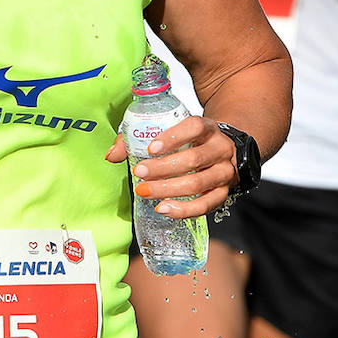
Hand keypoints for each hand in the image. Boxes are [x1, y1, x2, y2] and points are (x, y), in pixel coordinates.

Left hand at [106, 116, 235, 218]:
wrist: (217, 149)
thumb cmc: (188, 140)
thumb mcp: (167, 130)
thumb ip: (137, 139)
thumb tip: (112, 156)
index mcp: (207, 128)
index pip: (194, 127)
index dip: (173, 137)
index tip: (151, 148)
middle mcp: (220, 148)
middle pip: (194, 159)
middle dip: (163, 168)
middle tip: (139, 173)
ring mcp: (225, 172)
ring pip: (199, 183)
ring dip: (169, 189)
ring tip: (146, 192)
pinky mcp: (224, 192)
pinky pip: (206, 205)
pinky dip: (184, 209)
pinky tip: (163, 208)